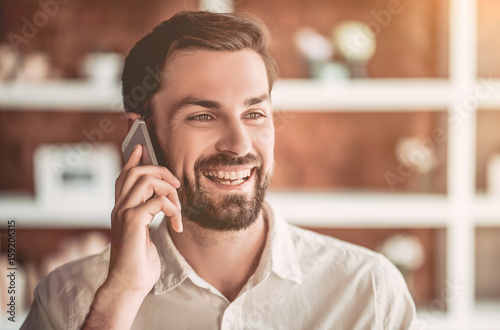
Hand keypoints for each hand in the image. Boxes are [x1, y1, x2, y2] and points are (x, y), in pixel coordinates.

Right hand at [107, 144, 181, 294]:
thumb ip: (147, 216)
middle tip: (176, 185)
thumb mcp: (143, 234)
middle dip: (160, 171)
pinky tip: (176, 224)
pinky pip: (157, 201)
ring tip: (177, 209)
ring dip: (169, 190)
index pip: (123, 176)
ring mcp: (123, 213)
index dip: (132, 159)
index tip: (140, 147)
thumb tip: (160, 203)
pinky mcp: (132, 221)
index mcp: (121, 209)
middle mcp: (119, 207)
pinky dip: (172, 208)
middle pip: (135, 172)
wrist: (129, 284)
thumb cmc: (138, 262)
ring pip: (146, 180)